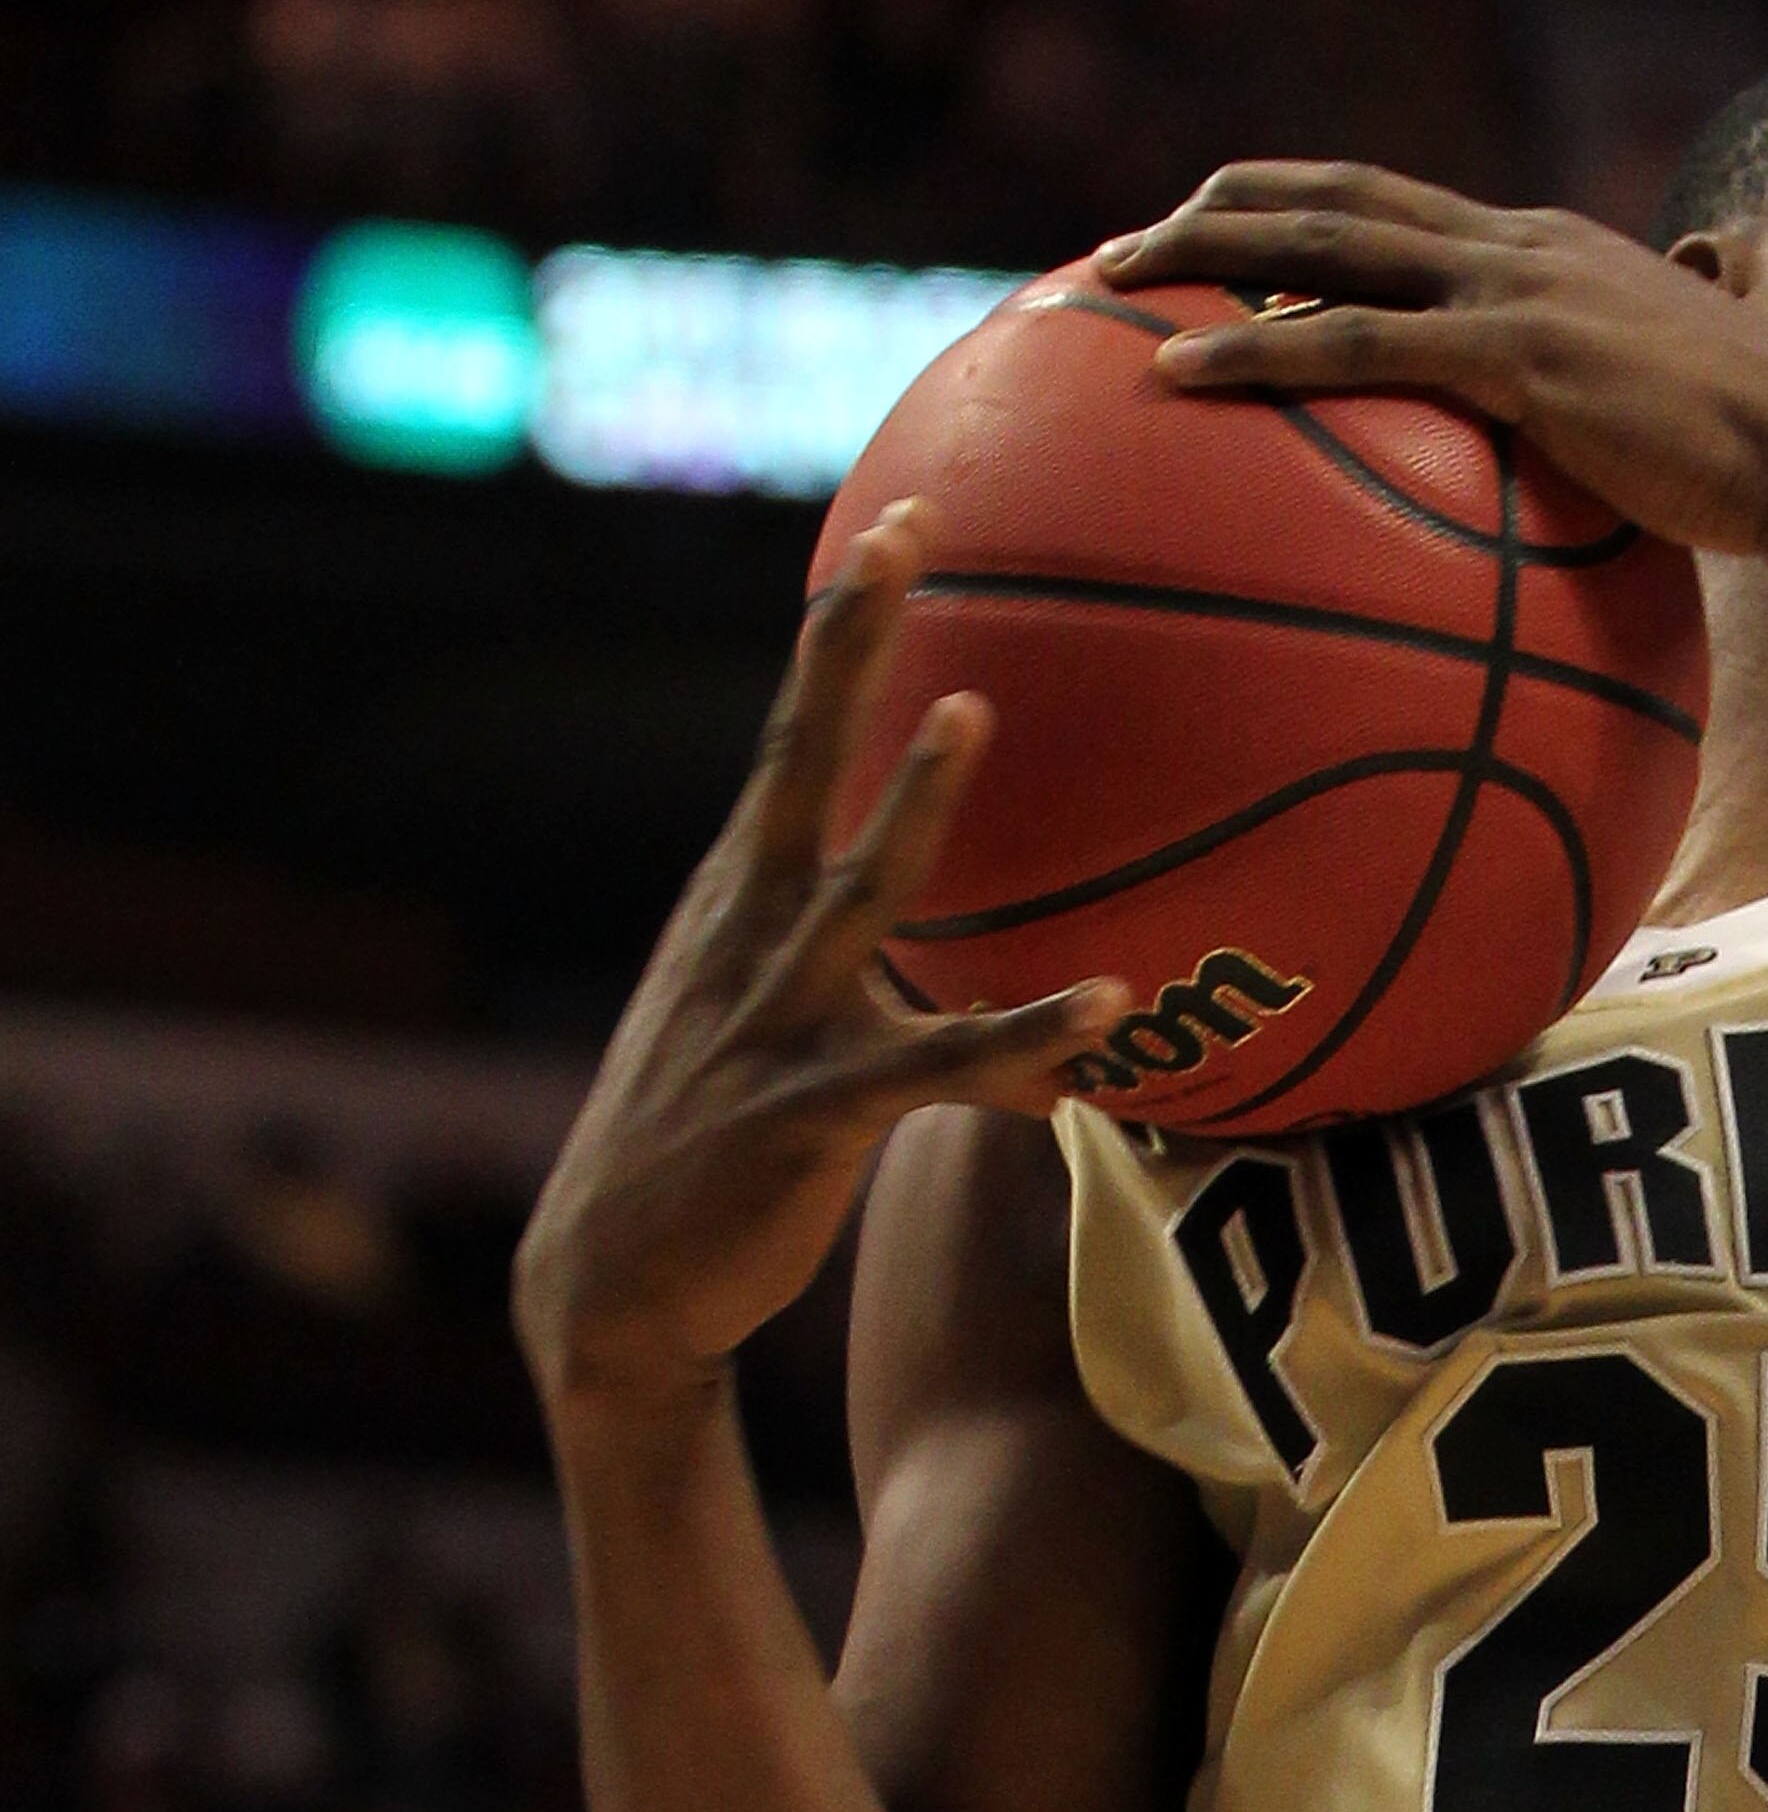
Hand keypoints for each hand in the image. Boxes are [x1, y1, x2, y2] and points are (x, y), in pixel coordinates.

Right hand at [513, 504, 1122, 1424]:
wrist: (614, 1285)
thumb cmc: (708, 1146)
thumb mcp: (761, 1020)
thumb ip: (851, 960)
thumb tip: (967, 927)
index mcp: (738, 897)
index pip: (789, 737)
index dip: (839, 631)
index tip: (895, 525)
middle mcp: (749, 934)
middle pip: (799, 761)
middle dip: (847, 646)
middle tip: (904, 536)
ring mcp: (777, 1019)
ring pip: (858, 892)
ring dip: (913, 805)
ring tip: (973, 711)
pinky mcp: (814, 1115)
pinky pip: (936, 1065)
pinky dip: (1024, 1040)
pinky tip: (1108, 1011)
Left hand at [1093, 165, 1767, 567]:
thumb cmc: (1765, 471)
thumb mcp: (1674, 422)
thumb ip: (1621, 410)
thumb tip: (1611, 451)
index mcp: (1544, 253)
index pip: (1397, 206)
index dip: (1300, 208)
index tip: (1219, 234)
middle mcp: (1517, 246)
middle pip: (1337, 198)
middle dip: (1223, 208)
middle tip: (1127, 249)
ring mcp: (1514, 290)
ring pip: (1323, 245)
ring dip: (1205, 255)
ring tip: (1110, 288)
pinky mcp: (1516, 355)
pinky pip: (1351, 344)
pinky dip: (1253, 354)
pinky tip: (1175, 383)